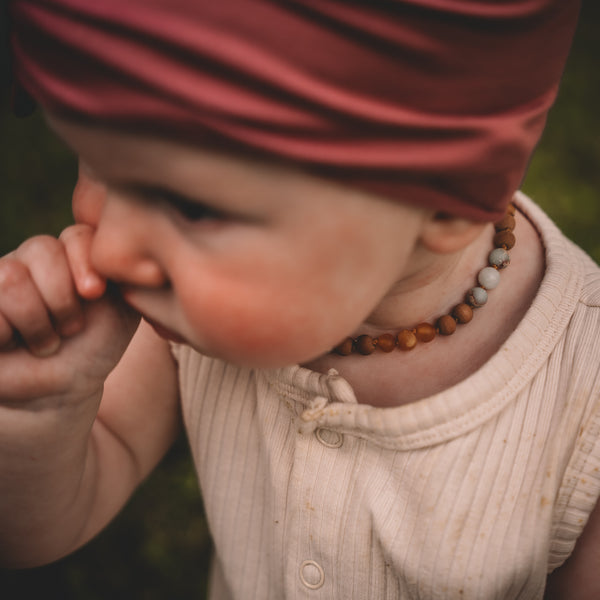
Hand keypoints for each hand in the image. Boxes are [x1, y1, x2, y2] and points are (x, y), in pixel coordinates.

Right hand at [0, 227, 139, 402]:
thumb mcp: (122, 309)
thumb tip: (126, 248)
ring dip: (37, 321)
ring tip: (45, 341)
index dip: (86, 263)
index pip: (76, 234)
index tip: (95, 294)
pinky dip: (5, 333)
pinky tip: (11, 343)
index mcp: (69, 253)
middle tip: (70, 328)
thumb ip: (126, 275)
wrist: (59, 390)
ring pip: (10, 277)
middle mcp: (29, 259)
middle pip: (41, 248)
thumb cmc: (92, 347)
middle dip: (63, 298)